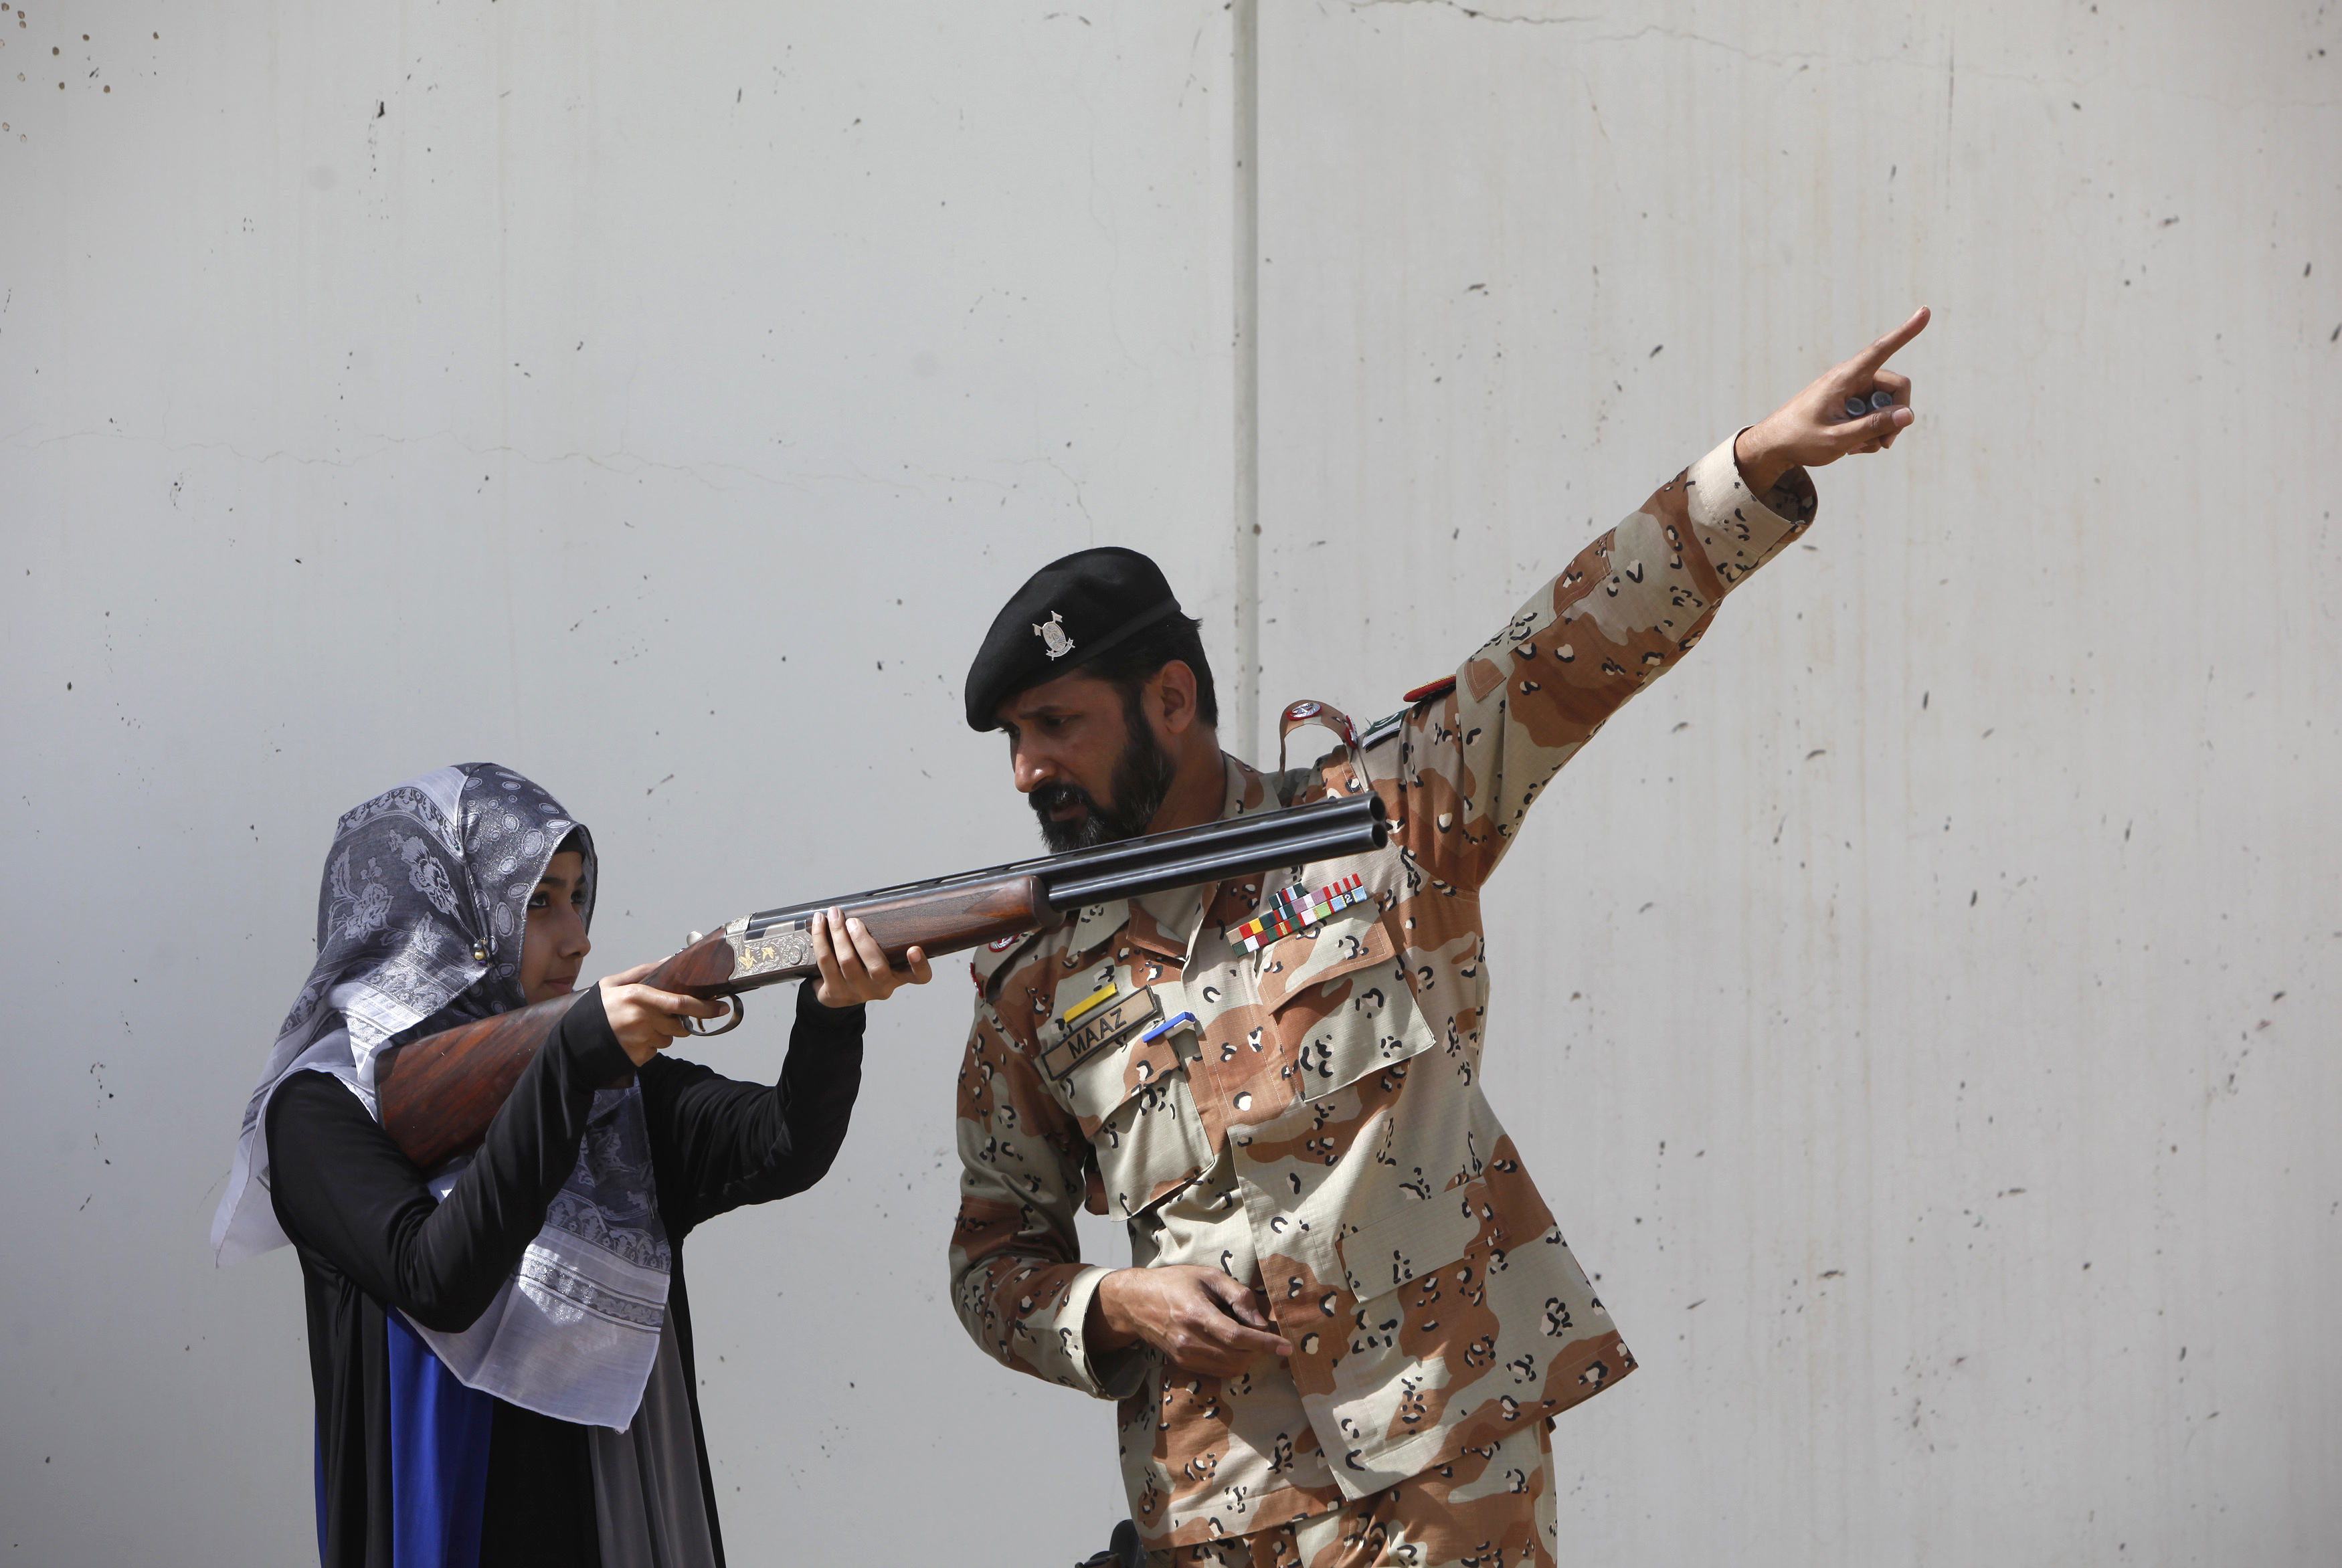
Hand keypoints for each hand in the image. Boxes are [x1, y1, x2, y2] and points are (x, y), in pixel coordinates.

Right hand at [597, 963, 729, 1066]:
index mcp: (637, 997)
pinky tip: (633, 1039)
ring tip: (639, 1027)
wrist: (573, 1041)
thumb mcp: (613, 983)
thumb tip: (670, 960)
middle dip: (679, 1022)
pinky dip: (650, 1045)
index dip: (705, 1007)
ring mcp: (640, 1040)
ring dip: (663, 1034)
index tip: (722, 1007)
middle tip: (662, 1016)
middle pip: (680, 1024)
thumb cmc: (595, 1009)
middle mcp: (641, 1019)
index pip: (680, 1003)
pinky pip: (656, 1051)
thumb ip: (643, 971)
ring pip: (669, 1039)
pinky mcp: (638, 1057)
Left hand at [809, 907, 931, 1007]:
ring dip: (838, 934)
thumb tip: (874, 903)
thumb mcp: (880, 957)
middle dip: (862, 939)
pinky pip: (825, 962)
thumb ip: (883, 938)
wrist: (837, 994)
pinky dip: (821, 938)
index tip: (914, 949)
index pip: (919, 977)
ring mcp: (858, 991)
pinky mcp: (836, 992)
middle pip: (876, 967)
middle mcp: (881, 987)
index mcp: (898, 977)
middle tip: (853, 921)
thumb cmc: (863, 967)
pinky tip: (819, 923)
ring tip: (834, 916)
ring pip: (847, 961)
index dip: (920, 966)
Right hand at [1089, 1264, 1291, 1377]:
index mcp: (1196, 1313)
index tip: (1285, 1345)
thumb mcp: (1208, 1276)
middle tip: (1266, 1335)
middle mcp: (1189, 1340)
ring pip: (1229, 1369)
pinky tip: (1234, 1347)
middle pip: (1236, 1356)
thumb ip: (1238, 1296)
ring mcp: (1185, 1355)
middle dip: (1259, 1350)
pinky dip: (1233, 1363)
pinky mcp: (1183, 1364)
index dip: (1265, 1343)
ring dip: (1248, 1358)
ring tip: (1251, 1340)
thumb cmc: (1175, 1282)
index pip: (1237, 1336)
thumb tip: (1261, 1322)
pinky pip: (1217, 1371)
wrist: (1137, 1302)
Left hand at [1733, 305, 1930, 493]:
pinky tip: (1853, 446)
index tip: (1926, 311)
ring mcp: (1852, 391)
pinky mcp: (1850, 404)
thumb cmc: (1799, 440)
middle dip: (1897, 416)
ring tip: (1858, 448)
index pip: (1881, 350)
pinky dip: (1870, 432)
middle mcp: (1851, 379)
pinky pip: (1875, 415)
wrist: (1773, 447)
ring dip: (1881, 429)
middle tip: (1885, 444)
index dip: (1906, 332)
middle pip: (1896, 387)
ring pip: (1887, 405)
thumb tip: (1908, 416)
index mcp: (1845, 377)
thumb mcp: (1837, 439)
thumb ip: (1872, 427)